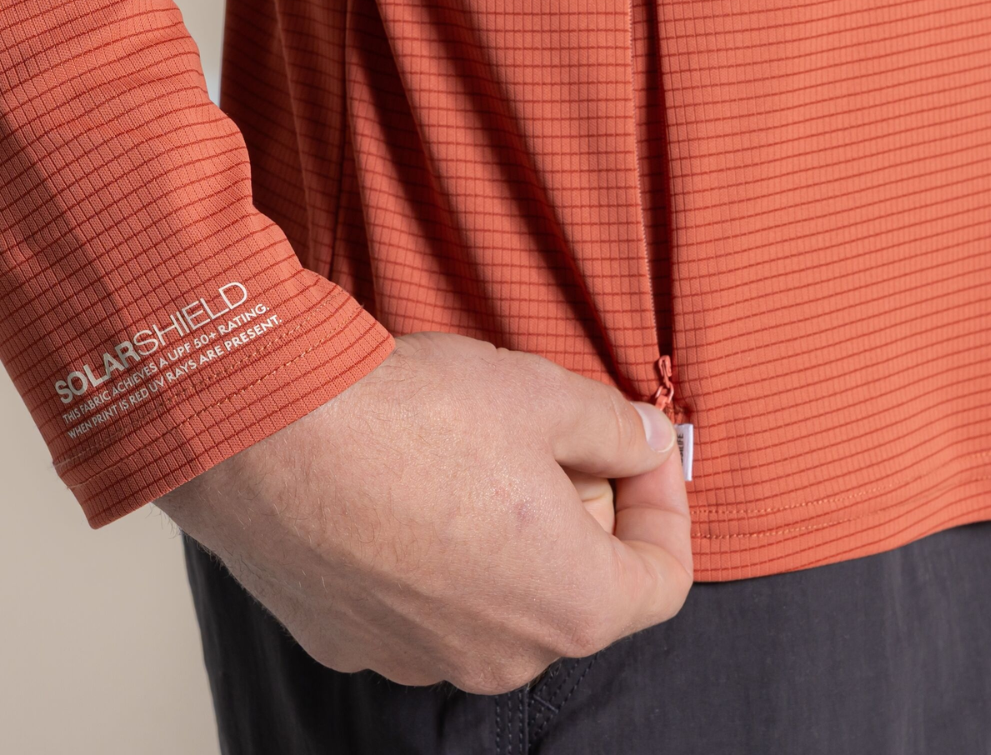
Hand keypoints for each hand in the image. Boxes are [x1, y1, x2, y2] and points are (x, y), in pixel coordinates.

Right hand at [156, 331, 691, 694]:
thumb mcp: (544, 395)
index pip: (662, 579)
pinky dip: (437, 553)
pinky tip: (407, 489)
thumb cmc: (413, 416)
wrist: (266, 433)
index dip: (665, 505)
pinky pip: (422, 601)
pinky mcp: (351, 639)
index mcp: (568, 604)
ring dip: (507, 536)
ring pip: (496, 597)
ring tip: (475, 457)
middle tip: (557, 438)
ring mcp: (418, 655)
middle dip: (584, 512)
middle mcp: (499, 655)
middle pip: (577, 588)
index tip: (641, 450)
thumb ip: (617, 426)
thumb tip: (647, 439)